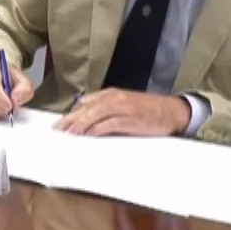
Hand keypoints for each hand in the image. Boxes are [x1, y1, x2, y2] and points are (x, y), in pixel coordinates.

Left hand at [55, 88, 189, 137]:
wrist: (172, 111)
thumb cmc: (150, 109)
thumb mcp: (125, 103)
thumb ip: (107, 107)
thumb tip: (87, 114)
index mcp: (112, 94)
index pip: (86, 102)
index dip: (72, 113)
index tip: (61, 123)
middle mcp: (114, 98)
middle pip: (86, 108)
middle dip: (70, 119)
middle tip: (58, 130)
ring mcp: (121, 108)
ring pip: (93, 115)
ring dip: (79, 125)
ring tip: (68, 134)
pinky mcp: (128, 120)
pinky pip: (107, 125)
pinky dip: (95, 130)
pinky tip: (86, 136)